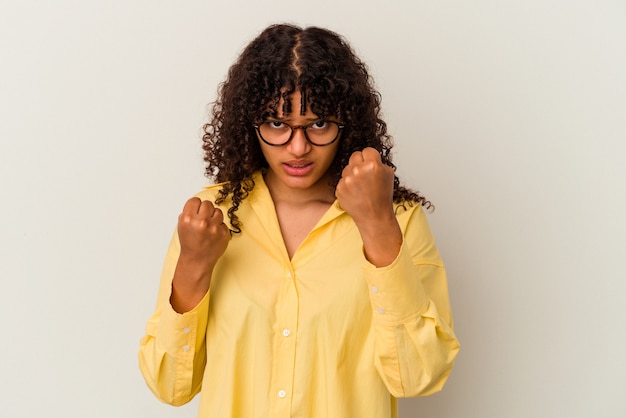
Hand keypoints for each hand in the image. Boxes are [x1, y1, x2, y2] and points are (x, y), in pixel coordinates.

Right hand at [177, 197, 229, 268]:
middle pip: (207, 203)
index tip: (196, 213)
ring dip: (214, 218)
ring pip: (217, 211)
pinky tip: (213, 235)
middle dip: (205, 211)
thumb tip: (199, 203)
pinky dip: (219, 227)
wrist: (197, 260)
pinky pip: (223, 222)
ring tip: (208, 228)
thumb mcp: (182, 225)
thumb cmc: (189, 243)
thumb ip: (189, 212)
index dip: (196, 207)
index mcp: (188, 218)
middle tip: (203, 220)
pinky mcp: (224, 233)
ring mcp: (214, 227)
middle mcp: (201, 221)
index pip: (195, 200)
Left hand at [335, 147, 401, 266]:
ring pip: (347, 168)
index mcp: (373, 165)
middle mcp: (358, 170)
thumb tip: (368, 155)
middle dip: (360, 163)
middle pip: (355, 155)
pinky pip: (342, 180)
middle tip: (365, 175)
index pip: (367, 150)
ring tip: (361, 187)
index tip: (371, 165)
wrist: (374, 216)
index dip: (370, 157)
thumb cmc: (383, 197)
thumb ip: (378, 161)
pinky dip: (347, 185)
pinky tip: (355, 194)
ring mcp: (347, 179)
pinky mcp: (339, 188)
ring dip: (353, 174)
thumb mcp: (388, 174)